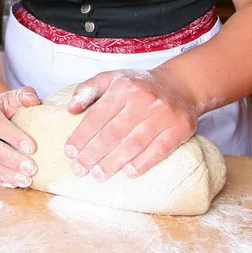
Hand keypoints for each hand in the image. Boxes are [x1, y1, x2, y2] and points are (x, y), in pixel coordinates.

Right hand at [0, 87, 41, 187]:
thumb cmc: (10, 107)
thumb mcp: (17, 96)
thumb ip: (26, 95)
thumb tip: (34, 102)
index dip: (13, 136)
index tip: (33, 147)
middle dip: (11, 159)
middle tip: (32, 168)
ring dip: (5, 174)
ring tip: (26, 180)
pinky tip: (14, 184)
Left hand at [64, 70, 198, 180]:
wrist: (181, 84)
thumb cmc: (140, 85)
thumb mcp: (113, 78)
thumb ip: (88, 89)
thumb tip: (70, 109)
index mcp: (123, 87)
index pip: (98, 116)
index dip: (82, 136)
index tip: (70, 153)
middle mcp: (143, 99)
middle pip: (113, 132)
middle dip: (93, 153)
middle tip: (79, 169)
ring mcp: (163, 114)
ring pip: (134, 143)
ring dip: (114, 162)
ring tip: (98, 175)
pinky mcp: (180, 127)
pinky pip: (160, 149)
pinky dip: (143, 162)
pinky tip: (128, 172)